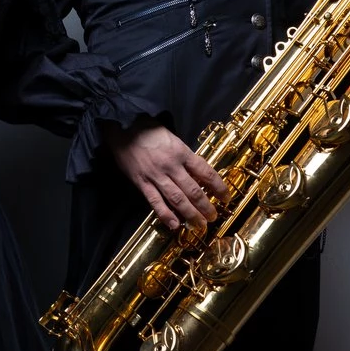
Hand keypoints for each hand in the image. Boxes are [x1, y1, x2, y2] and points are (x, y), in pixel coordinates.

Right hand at [106, 124, 228, 231]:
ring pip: (177, 199)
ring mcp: (156, 175)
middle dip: (206, 206)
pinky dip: (165, 215)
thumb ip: (183, 155)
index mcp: (182, 152)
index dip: (219, 187)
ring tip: (199, 224)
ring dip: (190, 214)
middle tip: (213, 217)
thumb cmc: (148, 129)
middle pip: (193, 190)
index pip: (206, 172)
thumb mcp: (172, 138)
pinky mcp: (142, 182)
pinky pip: (155, 201)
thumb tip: (197, 172)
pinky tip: (174, 225)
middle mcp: (172, 166)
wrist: (123, 125)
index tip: (226, 197)